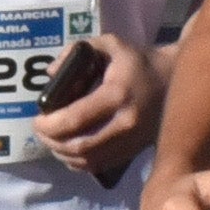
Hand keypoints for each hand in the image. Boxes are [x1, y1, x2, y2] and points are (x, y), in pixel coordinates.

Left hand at [33, 33, 163, 182]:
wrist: (173, 80)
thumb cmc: (136, 61)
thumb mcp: (109, 44)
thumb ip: (75, 52)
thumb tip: (51, 74)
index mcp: (116, 95)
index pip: (75, 120)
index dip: (49, 125)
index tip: (36, 120)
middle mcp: (124, 123)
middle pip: (78, 146)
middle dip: (51, 141)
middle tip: (40, 131)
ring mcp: (130, 141)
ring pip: (87, 160)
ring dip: (62, 153)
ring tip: (52, 140)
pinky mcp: (133, 151)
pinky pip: (98, 165)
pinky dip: (78, 162)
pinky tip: (69, 149)